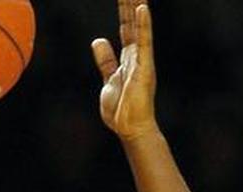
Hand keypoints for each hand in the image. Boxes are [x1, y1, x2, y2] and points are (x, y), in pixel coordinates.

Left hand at [92, 0, 158, 139]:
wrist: (129, 127)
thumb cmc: (121, 108)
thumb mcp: (108, 78)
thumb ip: (105, 60)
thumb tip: (98, 40)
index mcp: (128, 57)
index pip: (125, 27)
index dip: (124, 10)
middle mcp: (137, 54)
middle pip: (131, 22)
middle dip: (129, 3)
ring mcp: (142, 59)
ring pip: (138, 26)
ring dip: (136, 7)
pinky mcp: (144, 66)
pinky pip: (144, 42)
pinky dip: (143, 25)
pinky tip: (142, 8)